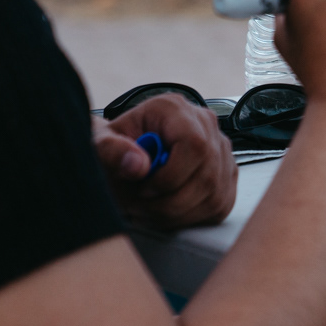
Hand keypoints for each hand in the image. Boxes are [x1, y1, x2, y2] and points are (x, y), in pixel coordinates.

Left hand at [93, 94, 235, 229]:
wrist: (121, 157)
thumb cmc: (113, 149)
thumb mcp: (98, 145)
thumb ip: (111, 151)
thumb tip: (138, 165)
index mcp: (173, 109)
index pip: (194, 145)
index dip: (170, 176)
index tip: (143, 189)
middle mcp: (204, 123)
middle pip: (206, 175)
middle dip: (169, 202)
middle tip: (140, 206)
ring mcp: (221, 149)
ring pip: (214, 194)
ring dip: (177, 213)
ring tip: (148, 209)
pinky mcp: (227, 173)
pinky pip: (219, 204)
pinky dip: (190, 217)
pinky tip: (167, 211)